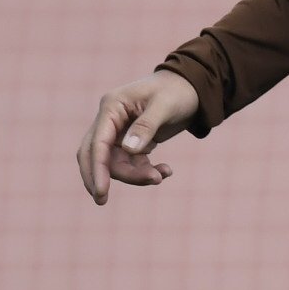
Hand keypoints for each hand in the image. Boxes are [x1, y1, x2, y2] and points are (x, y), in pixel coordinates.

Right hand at [79, 69, 202, 202]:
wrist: (192, 87)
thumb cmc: (178, 91)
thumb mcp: (165, 106)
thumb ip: (146, 127)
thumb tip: (129, 150)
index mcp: (112, 106)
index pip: (97, 143)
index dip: (97, 169)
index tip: (101, 192)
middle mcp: (110, 119)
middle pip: (96, 155)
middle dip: (102, 177)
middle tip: (102, 201)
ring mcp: (119, 131)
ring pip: (116, 163)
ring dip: (135, 175)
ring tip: (162, 175)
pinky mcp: (131, 141)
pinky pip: (131, 164)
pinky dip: (145, 171)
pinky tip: (166, 171)